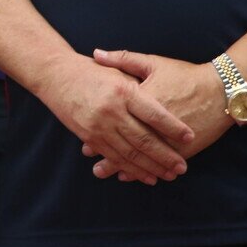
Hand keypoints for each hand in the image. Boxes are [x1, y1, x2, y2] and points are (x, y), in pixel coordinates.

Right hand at [39, 52, 194, 183]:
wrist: (56, 75)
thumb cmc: (92, 71)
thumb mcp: (119, 71)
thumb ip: (141, 87)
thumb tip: (167, 106)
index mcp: (123, 91)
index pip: (154, 113)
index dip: (174, 127)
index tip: (190, 137)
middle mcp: (111, 110)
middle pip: (145, 139)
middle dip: (166, 156)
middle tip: (182, 167)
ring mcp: (99, 126)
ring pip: (130, 154)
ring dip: (151, 167)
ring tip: (168, 175)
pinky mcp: (89, 137)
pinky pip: (114, 157)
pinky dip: (131, 169)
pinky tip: (145, 176)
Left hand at [84, 50, 231, 180]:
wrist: (221, 90)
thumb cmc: (184, 74)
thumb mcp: (153, 63)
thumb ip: (123, 59)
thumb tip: (96, 54)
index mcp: (143, 99)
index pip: (117, 116)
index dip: (100, 128)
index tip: (85, 136)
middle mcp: (154, 122)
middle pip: (126, 140)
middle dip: (107, 151)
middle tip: (91, 158)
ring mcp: (168, 138)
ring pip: (141, 156)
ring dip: (122, 165)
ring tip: (105, 172)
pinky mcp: (182, 149)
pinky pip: (158, 163)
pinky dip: (144, 170)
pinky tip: (131, 175)